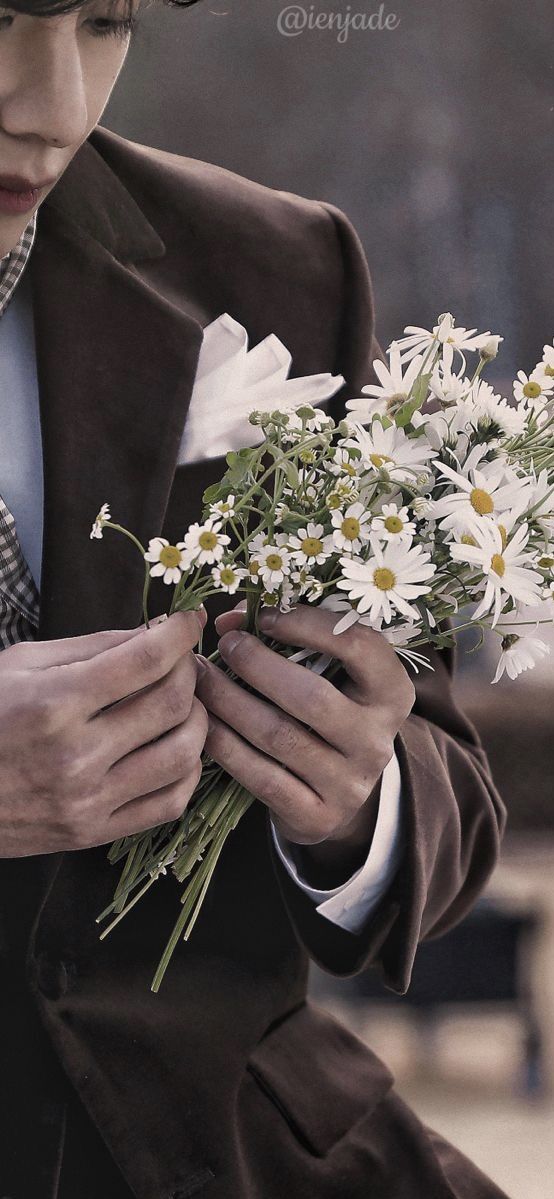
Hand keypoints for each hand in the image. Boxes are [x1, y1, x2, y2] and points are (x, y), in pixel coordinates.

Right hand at [0, 612, 207, 857]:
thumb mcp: (21, 665)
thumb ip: (92, 647)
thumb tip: (153, 632)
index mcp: (54, 703)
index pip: (145, 660)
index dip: (178, 633)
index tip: (187, 621)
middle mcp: (75, 755)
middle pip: (172, 704)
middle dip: (190, 672)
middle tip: (183, 661)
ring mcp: (87, 800)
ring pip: (183, 755)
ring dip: (197, 722)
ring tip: (181, 706)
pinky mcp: (93, 834)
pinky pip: (170, 803)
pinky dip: (187, 771)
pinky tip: (174, 749)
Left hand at [195, 604, 413, 886]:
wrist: (335, 796)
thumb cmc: (324, 715)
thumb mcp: (328, 676)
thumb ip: (289, 638)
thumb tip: (232, 619)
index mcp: (392, 693)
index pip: (360, 647)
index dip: (309, 625)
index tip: (264, 616)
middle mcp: (378, 740)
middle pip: (311, 697)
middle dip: (258, 665)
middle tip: (225, 645)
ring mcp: (349, 784)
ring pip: (278, 736)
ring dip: (229, 701)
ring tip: (202, 677)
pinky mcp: (317, 816)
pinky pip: (261, 777)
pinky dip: (225, 745)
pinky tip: (203, 721)